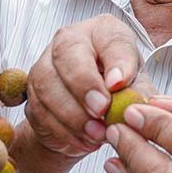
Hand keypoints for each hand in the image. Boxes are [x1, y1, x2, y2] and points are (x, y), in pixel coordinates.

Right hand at [25, 14, 145, 157]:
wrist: (91, 116)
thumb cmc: (119, 92)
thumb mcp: (138, 91)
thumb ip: (139, 95)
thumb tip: (132, 103)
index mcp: (104, 32)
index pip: (110, 38)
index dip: (115, 61)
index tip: (120, 84)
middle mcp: (70, 39)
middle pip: (67, 52)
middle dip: (84, 84)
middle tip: (102, 110)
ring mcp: (46, 62)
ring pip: (48, 83)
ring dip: (73, 113)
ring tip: (97, 133)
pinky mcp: (32, 90)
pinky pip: (39, 109)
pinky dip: (63, 130)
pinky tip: (83, 140)